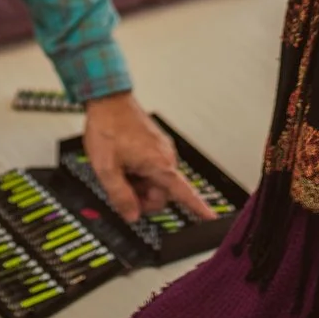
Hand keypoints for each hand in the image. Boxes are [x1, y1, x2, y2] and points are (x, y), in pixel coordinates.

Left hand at [83, 92, 214, 224]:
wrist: (107, 99)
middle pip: (162, 193)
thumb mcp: (107, 168)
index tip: (210, 218)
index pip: (184, 193)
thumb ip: (120, 196)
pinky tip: (125, 163)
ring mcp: (161, 148)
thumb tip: (131, 214)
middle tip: (123, 191)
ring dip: (140, 184)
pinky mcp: (155, 143)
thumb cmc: (108, 127)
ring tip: (121, 171)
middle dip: (144, 198)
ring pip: (156, 180)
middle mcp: (166, 156)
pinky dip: (140, 172)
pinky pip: (153, 167)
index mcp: (159, 163)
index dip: (199, 208)